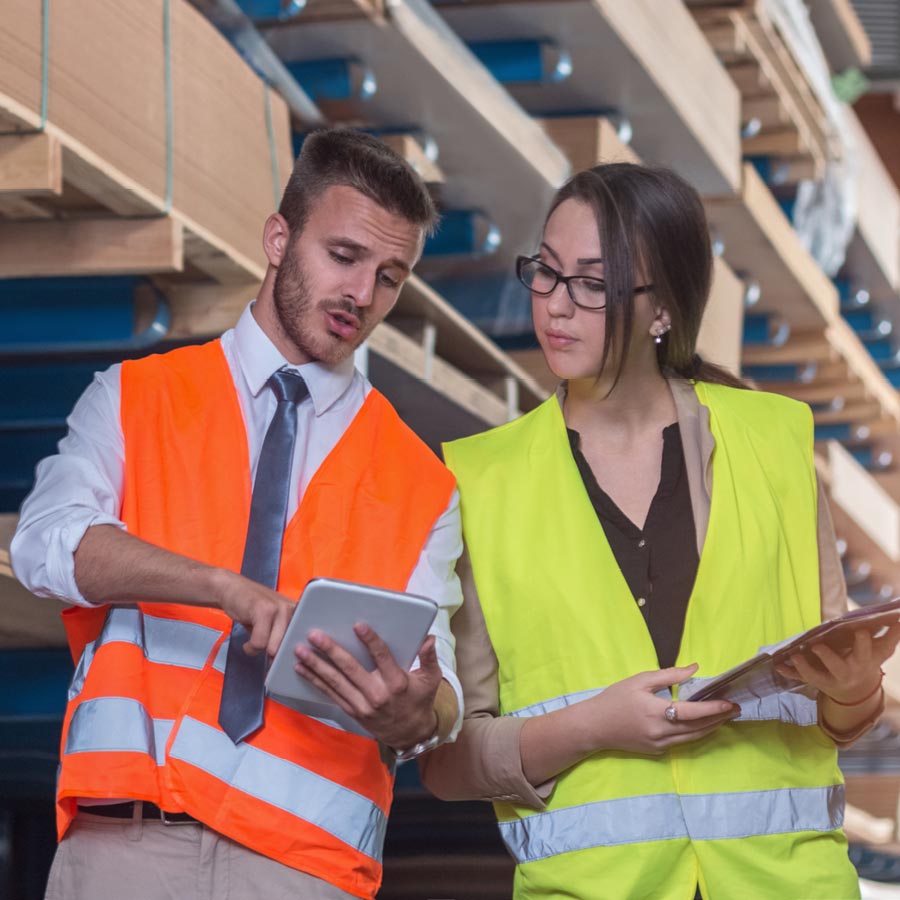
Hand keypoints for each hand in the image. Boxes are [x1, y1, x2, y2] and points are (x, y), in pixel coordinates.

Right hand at [214, 569, 296, 657]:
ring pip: (273, 647)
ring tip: (254, 643)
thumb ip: (282, 638)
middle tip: (265, 651)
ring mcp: (279, 608)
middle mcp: (293, 609)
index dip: (291, 654)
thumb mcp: (273, 624)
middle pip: (288, 647)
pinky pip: (259, 642)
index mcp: (298, 613)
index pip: (302, 640)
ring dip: (260, 650)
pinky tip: (247, 642)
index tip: (282, 661)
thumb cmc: (252, 610)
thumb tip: (287, 663)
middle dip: (275, 656)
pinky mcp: (264, 610)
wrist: (232, 589)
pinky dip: (250, 647)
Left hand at [294, 623, 440, 747]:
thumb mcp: (431, 680)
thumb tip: (429, 638)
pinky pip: (331, 694)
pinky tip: (301, 669)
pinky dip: (315, 681)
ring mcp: (362, 705)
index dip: (370, 641)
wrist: (410, 735)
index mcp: (397, 683)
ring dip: (316, 666)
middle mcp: (377, 695)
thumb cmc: (420, 700)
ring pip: (336, 682)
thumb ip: (429, 658)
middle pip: (351, 669)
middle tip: (315, 635)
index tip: (357, 625)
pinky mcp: (352, 711)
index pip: (382, 657)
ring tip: (300, 650)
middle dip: (331, 651)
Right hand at [583, 663, 739, 755]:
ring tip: (725, 718)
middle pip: (698, 728)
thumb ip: (669, 675)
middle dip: (719, 719)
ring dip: (711, 728)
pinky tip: (703, 725)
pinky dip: (696, 733)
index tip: (730, 703)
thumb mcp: (639, 681)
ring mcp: (660, 745)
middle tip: (735, 709)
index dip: (714, 708)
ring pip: (693, 738)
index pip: (693, 712)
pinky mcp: (657, 751)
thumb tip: (694, 668)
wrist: (594, 726)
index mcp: (656, 712)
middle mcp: (661, 732)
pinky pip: (682, 742)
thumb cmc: (615, 698)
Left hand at [774, 623, 899, 704]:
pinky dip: (788, 672)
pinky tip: (777, 665)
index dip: (863, 643)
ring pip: (816, 676)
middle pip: (838, 667)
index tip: (860, 630)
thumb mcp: (882, 650)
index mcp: (863, 662)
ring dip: (804, 667)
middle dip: (828, 657)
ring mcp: (829, 679)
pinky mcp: (815, 681)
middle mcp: (846, 672)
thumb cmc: (869, 660)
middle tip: (818, 646)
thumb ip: (891, 634)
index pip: (866, 653)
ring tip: (795, 655)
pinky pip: (800, 678)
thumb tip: (899, 616)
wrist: (857, 689)